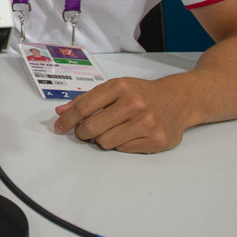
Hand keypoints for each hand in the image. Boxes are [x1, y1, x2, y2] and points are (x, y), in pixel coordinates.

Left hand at [53, 76, 191, 152]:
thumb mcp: (115, 88)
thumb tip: (61, 112)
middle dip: (82, 133)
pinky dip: (120, 145)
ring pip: (105, 142)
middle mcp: (134, 103)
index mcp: (120, 87)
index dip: (67, 120)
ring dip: (102, 140)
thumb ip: (87, 100)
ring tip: (111, 131)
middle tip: (84, 132)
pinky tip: (128, 135)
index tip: (59, 127)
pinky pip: (123, 149)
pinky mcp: (156, 140)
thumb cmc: (142, 94)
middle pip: (92, 127)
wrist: (178, 100)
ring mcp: (147, 122)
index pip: (84, 107)